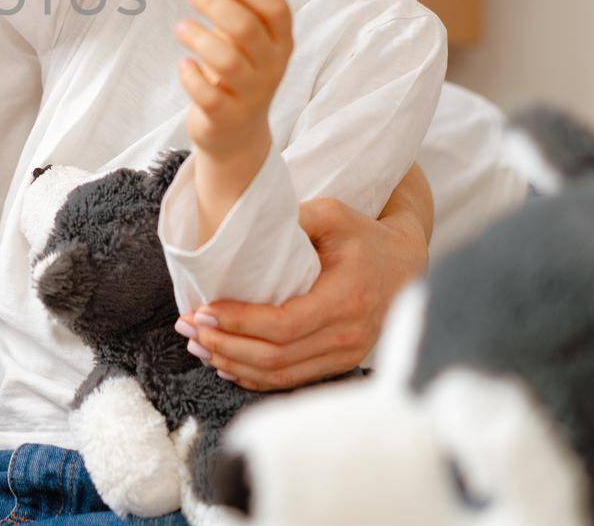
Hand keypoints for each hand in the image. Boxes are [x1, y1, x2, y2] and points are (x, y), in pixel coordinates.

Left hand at [174, 180, 430, 390]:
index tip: (203, 311)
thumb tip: (246, 228)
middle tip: (187, 328)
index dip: (239, 323)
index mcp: (347, 298)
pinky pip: (292, 379)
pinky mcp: (341, 363)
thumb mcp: (334, 214)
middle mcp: (350, 334)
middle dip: (225, 345)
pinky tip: (226, 363)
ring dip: (233, 363)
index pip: (284, 324)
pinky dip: (254, 376)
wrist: (407, 264)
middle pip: (276, 356)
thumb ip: (296, 218)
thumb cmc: (363, 235)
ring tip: (197, 345)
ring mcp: (348, 355)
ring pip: (281, 374)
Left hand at [175, 0, 292, 169]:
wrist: (238, 134)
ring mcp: (252, 95)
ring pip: (227, 61)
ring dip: (199, 38)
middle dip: (216, 5)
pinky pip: (208, 95)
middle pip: (247, 29)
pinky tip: (184, 64)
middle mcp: (271, 68)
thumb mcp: (246, 42)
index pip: (276, 9)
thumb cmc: (239, 74)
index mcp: (281, 43)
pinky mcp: (227, 117)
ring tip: (181, 27)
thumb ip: (238, 11)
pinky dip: (191, 75)